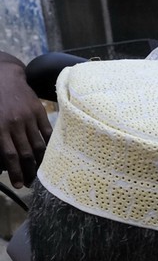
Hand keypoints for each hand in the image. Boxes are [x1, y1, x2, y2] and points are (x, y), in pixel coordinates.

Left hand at [0, 58, 50, 188]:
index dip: (15, 172)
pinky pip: (47, 133)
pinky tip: (49, 157)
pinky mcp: (39, 111)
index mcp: (0, 126)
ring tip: (38, 173)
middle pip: (26, 154)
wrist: (4, 75)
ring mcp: (29, 117)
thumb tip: (2, 161)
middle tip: (28, 183)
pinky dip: (49, 147)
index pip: (10, 155)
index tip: (18, 184)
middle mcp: (15, 123)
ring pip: (38, 146)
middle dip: (28, 172)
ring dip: (39, 163)